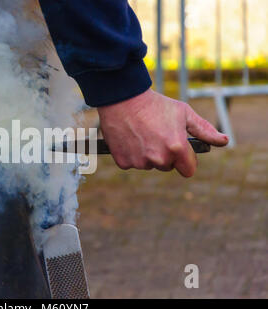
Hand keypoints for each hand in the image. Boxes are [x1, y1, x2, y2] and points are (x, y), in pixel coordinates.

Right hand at [97, 89, 228, 176]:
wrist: (123, 99)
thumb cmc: (156, 104)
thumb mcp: (183, 113)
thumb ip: (204, 130)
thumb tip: (224, 141)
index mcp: (177, 148)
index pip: (188, 170)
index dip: (186, 160)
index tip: (181, 151)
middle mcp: (159, 159)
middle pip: (167, 167)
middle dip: (165, 155)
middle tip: (157, 134)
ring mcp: (140, 162)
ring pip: (149, 165)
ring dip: (147, 154)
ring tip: (142, 134)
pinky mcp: (123, 162)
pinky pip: (131, 163)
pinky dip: (131, 154)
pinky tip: (130, 138)